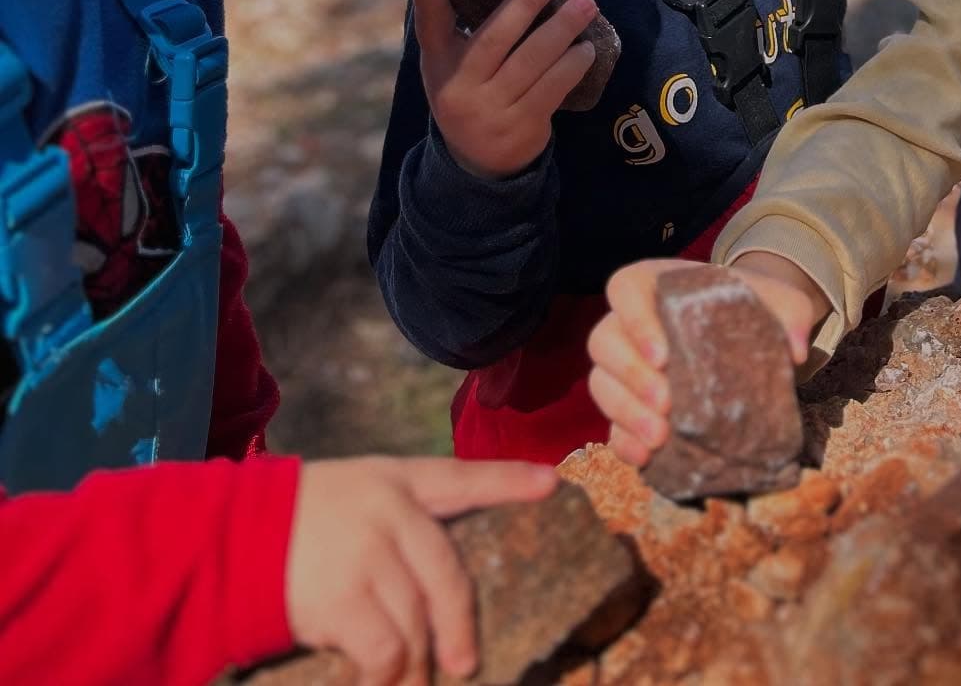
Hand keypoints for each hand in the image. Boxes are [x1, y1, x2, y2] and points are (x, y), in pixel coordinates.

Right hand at [285, 454, 554, 685]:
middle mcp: (390, 510)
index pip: (462, 476)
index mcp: (394, 478)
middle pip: (449, 574)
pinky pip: (385, 650)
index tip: (551, 483)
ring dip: (415, 662)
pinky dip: (387, 675)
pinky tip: (378, 681)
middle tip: (464, 662)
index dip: (508, 480)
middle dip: (459, 625)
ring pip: (417, 621)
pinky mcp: (345, 596)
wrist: (229, 539)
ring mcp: (369, 552)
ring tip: (410, 681)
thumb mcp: (350, 497)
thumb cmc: (292, 522)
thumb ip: (395, 525)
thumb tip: (433, 588)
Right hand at [411, 0, 596, 176]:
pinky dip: (572, 66)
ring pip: (530, 63)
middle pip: (494, 38)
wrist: (478, 165)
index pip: (429, 19)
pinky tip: (587, 48)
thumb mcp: (453, 63)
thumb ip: (462, 25)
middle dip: (524, 3)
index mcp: (438, 61)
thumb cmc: (471, 92)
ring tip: (586, 5)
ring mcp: (489, 111)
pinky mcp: (520, 129)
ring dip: (562, 30)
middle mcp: (458, 86)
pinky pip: (551, 90)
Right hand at [586, 255, 826, 468]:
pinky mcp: (630, 406)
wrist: (749, 339)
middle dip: (631, 376)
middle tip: (667, 405)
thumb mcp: (781, 302)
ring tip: (660, 437)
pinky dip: (623, 441)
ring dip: (624, 412)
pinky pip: (610, 424)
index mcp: (657, 284)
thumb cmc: (753, 310)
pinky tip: (646, 456)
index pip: (625, 288)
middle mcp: (630, 323)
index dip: (635, 320)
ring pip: (601, 383)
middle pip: (604, 341)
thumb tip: (796, 349)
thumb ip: (792, 313)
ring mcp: (626, 367)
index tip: (663, 355)